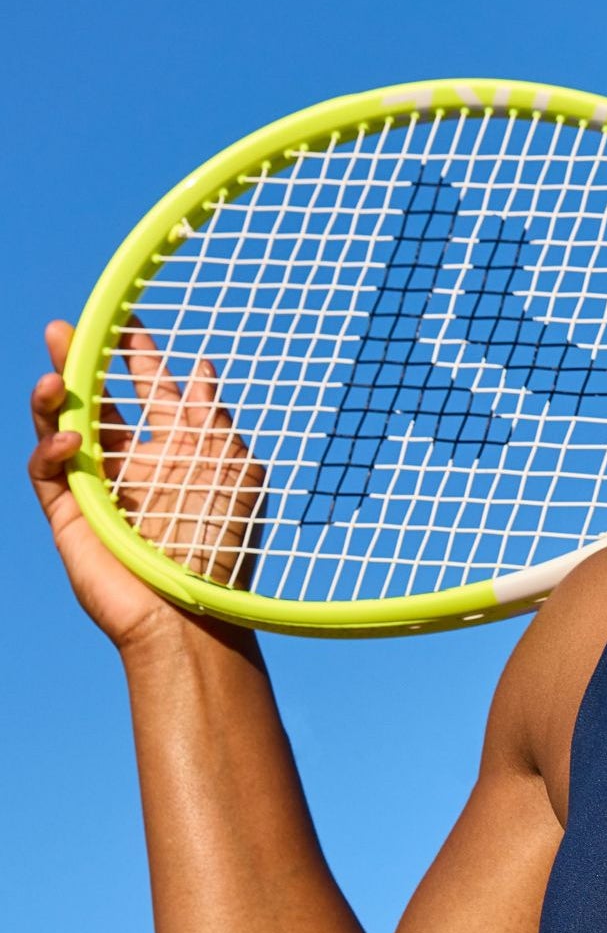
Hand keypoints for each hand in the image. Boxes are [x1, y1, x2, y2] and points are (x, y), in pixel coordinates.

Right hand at [28, 318, 265, 649]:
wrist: (189, 612)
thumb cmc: (220, 547)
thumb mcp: (234, 470)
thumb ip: (213, 419)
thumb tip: (200, 368)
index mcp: (177, 451)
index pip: (152, 391)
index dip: (138, 355)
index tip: (128, 319)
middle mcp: (136, 464)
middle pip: (99, 400)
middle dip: (82, 362)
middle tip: (68, 328)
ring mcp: (99, 487)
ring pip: (63, 426)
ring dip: (56, 396)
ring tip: (55, 375)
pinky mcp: (69, 513)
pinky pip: (47, 471)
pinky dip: (53, 449)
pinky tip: (73, 440)